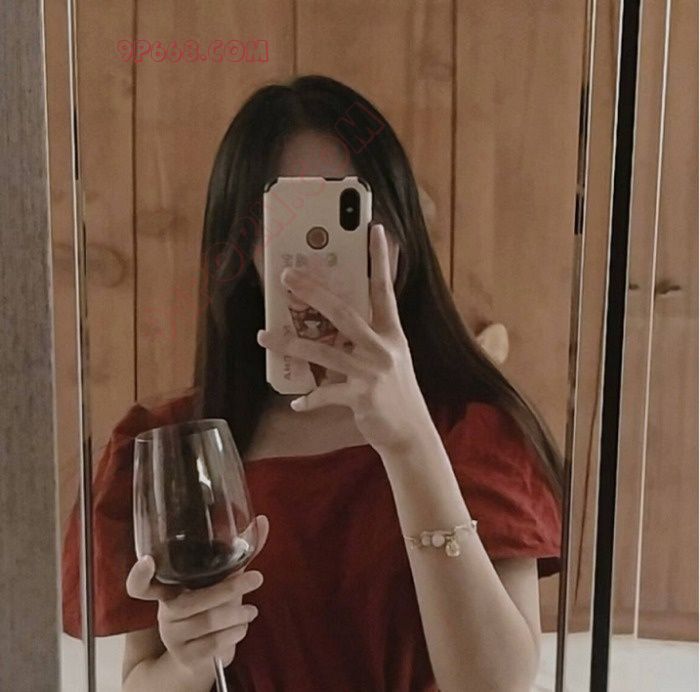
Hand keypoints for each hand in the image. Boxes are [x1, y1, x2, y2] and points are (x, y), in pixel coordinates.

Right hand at [126, 514, 268, 674]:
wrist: (201, 655)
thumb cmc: (211, 607)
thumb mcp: (221, 580)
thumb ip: (238, 555)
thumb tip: (263, 521)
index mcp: (169, 589)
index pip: (139, 585)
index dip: (138, 575)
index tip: (148, 560)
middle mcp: (166, 611)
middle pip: (192, 601)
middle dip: (229, 589)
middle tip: (257, 578)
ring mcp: (172, 636)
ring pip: (208, 622)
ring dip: (238, 614)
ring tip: (252, 610)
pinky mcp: (186, 657)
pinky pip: (213, 644)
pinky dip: (235, 633)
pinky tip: (243, 626)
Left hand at [257, 223, 432, 453]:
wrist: (409, 430)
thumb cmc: (395, 389)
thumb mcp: (389, 356)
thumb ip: (366, 336)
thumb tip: (331, 319)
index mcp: (391, 333)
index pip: (384, 289)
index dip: (380, 259)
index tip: (375, 229)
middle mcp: (383, 348)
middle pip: (343, 312)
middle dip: (313, 292)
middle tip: (287, 276)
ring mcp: (371, 372)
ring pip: (323, 351)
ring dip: (289, 342)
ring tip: (263, 335)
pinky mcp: (361, 398)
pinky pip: (325, 394)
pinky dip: (309, 398)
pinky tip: (296, 402)